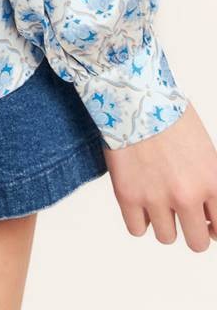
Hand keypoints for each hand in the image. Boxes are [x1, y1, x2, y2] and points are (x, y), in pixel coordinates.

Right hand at [104, 102, 216, 250]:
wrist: (132, 92)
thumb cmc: (167, 111)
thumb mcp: (204, 147)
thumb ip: (209, 180)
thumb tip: (208, 209)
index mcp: (211, 181)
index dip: (215, 228)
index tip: (208, 224)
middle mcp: (186, 195)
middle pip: (197, 243)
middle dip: (192, 230)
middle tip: (182, 213)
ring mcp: (155, 197)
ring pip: (166, 238)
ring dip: (164, 221)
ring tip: (156, 197)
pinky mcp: (127, 195)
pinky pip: (137, 229)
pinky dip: (139, 218)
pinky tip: (139, 196)